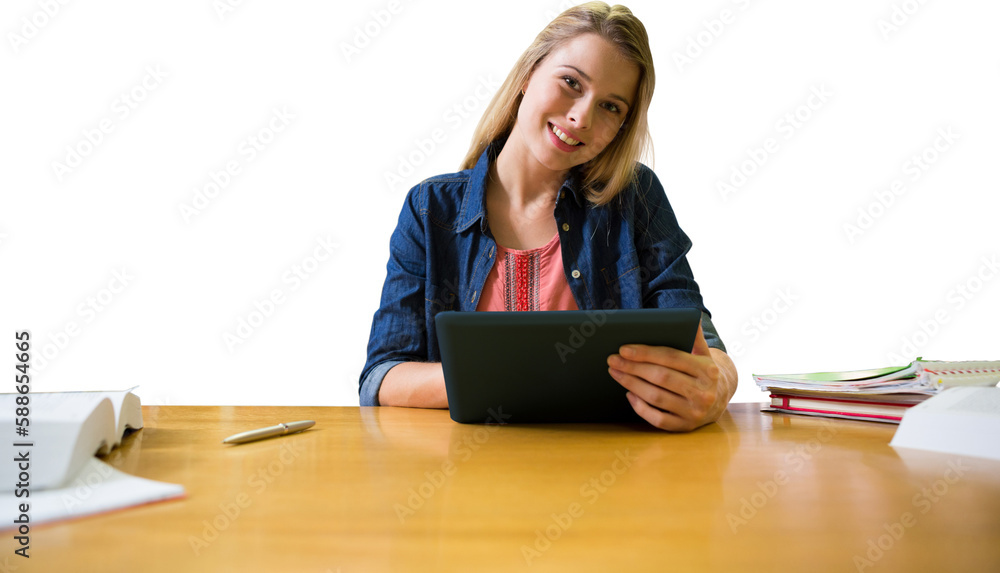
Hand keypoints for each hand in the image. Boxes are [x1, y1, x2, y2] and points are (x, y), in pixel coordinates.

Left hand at [607, 325, 734, 430]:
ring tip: (615, 372)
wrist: (719, 399)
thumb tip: (690, 315)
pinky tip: (629, 394)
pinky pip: (658, 419)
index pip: (672, 358)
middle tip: (612, 359)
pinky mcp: (685, 427)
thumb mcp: (704, 353)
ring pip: (656, 397)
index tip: (624, 349)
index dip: (646, 353)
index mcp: (707, 370)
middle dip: (633, 367)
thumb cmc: (702, 372)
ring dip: (631, 384)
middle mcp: (703, 393)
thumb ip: (694, 335)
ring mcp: (694, 412)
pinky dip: (641, 407)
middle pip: (661, 377)